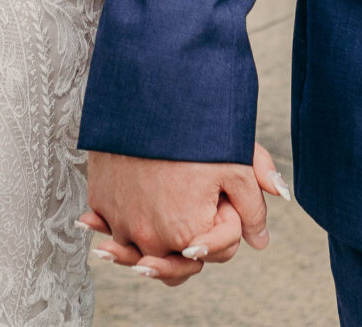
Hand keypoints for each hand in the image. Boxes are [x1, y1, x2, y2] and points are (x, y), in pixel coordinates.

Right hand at [81, 146, 279, 284]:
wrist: (143, 97)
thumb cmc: (196, 130)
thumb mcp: (236, 166)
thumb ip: (252, 208)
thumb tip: (261, 241)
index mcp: (186, 235)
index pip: (217, 252)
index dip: (227, 228)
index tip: (223, 201)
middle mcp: (148, 238)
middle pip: (177, 263)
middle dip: (192, 246)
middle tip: (197, 220)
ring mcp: (120, 222)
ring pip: (142, 251)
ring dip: (153, 243)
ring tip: (163, 220)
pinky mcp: (99, 204)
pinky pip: (113, 227)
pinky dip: (122, 223)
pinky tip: (131, 207)